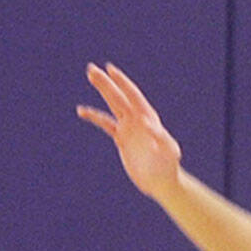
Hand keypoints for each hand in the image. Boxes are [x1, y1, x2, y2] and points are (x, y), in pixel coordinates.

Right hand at [78, 63, 181, 199]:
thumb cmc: (168, 166)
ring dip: (103, 91)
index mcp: (149, 118)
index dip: (123, 82)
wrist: (161, 181)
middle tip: (91, 69)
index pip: (134, 96)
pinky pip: (106, 124)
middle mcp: (138, 120)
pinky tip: (82, 111)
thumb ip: (160, 137)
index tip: (110, 69)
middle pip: (120, 97)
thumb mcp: (168, 151)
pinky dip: (95, 117)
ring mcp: (129, 128)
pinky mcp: (122, 139)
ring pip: (113, 105)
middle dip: (107, 83)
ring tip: (90, 77)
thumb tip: (148, 124)